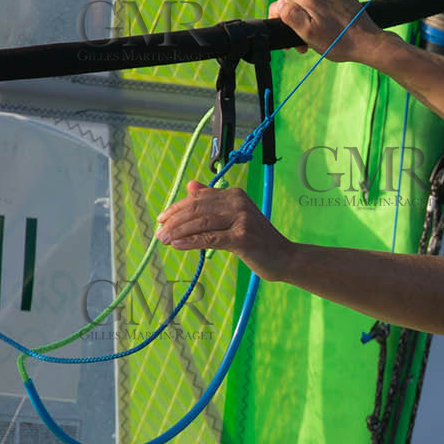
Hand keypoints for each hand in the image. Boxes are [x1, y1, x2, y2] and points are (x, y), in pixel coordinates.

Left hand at [155, 181, 295, 281]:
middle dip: (174, 221)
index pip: (198, 198)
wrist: (284, 257)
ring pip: (201, 223)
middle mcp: (238, 202)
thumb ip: (213, 201)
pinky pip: (210, 238)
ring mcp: (241, 219)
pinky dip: (191, 241)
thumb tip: (191, 186)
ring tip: (164, 240)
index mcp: (234, 195)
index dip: (176, 208)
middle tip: (159, 233)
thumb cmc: (258, 240)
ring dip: (178, 232)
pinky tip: (177, 245)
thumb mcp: (235, 216)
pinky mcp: (243, 237)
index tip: (161, 219)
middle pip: (197, 209)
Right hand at [269, 0, 391, 63]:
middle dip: (298, 24)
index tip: (289, 41)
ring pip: (313, 5)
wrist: (369, 43)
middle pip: (298, 6)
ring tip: (322, 37)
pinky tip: (334, 28)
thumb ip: (290, 16)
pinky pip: (329, 5)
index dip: (280, 23)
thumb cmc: (339, 43)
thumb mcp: (309, 35)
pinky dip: (327, 16)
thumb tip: (279, 5)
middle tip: (306, 45)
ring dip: (313, 20)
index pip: (281, 5)